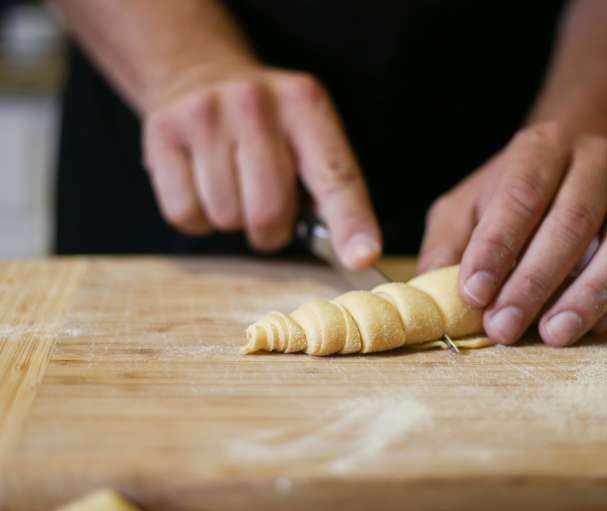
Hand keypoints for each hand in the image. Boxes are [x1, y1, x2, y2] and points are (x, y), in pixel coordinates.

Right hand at [142, 60, 380, 267]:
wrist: (199, 72)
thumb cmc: (267, 124)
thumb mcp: (309, 134)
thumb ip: (329, 186)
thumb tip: (352, 250)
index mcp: (305, 104)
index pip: (335, 176)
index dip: (351, 223)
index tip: (362, 258)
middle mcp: (254, 104)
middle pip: (270, 212)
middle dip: (272, 231)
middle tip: (268, 212)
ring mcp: (203, 115)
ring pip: (226, 218)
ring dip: (234, 221)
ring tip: (233, 186)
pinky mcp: (161, 133)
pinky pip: (186, 214)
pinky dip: (199, 219)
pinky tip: (203, 186)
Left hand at [418, 122, 606, 345]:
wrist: (576, 163)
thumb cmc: (511, 193)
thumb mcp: (465, 206)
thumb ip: (447, 246)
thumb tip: (432, 295)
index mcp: (539, 149)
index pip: (520, 195)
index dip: (496, 248)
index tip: (474, 295)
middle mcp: (595, 164)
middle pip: (572, 221)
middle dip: (534, 282)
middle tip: (504, 327)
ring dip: (590, 294)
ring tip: (554, 334)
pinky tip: (594, 327)